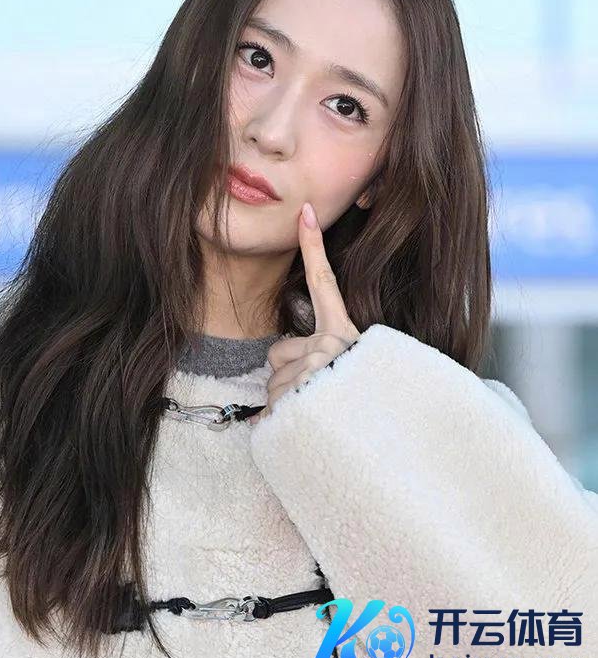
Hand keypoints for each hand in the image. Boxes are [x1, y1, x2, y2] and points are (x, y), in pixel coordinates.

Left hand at [250, 201, 359, 424]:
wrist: (387, 443)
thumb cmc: (373, 404)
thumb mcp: (363, 371)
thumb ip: (331, 357)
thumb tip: (295, 361)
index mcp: (345, 335)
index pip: (325, 283)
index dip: (313, 247)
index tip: (305, 214)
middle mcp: (327, 348)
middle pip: (277, 352)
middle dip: (286, 373)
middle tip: (313, 393)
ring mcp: (309, 373)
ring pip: (272, 383)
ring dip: (285, 401)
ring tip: (316, 415)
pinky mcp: (294, 401)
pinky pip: (269, 410)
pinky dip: (278, 423)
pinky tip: (303, 430)